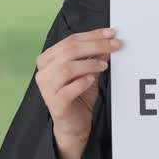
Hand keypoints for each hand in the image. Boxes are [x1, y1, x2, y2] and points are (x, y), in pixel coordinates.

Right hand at [35, 27, 122, 145]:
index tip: (111, 33)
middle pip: (70, 50)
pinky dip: (81, 82)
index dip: (92, 35)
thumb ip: (94, 57)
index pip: (70, 40)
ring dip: (89, 64)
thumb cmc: (79, 96)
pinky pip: (68, 89)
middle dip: (96, 45)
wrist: (73, 125)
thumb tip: (108, 41)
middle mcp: (43, 71)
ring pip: (67, 67)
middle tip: (115, 46)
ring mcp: (47, 88)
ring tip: (104, 66)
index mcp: (48, 59)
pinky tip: (91, 80)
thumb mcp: (89, 72)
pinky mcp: (54, 103)